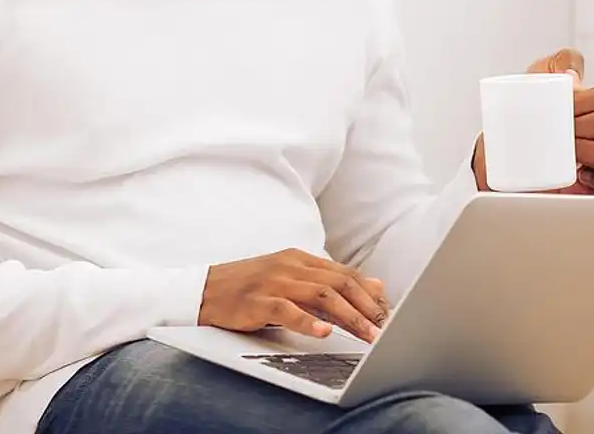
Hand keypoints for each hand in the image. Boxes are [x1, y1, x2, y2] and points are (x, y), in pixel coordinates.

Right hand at [198, 248, 390, 342]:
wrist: (205, 289)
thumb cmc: (250, 287)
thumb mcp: (291, 278)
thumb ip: (328, 281)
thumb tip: (374, 286)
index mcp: (300, 259)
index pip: (344, 274)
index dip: (369, 294)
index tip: (388, 314)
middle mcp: (290, 266)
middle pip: (339, 283)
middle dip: (366, 307)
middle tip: (384, 329)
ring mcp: (274, 281)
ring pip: (320, 294)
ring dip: (348, 316)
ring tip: (366, 335)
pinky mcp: (258, 300)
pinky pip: (287, 310)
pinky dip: (308, 321)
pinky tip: (324, 332)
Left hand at [472, 48, 593, 195]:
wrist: (499, 156)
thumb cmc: (519, 116)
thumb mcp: (534, 81)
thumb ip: (557, 64)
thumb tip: (571, 75)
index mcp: (589, 107)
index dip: (584, 101)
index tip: (562, 105)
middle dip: (581, 126)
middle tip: (558, 130)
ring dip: (589, 152)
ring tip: (565, 153)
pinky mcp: (593, 186)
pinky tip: (583, 175)